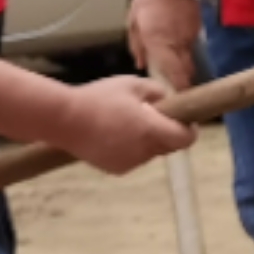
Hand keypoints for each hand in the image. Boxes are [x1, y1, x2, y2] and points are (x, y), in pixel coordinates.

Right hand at [57, 74, 195, 175]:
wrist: (64, 120)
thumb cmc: (99, 98)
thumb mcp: (132, 84)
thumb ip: (157, 92)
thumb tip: (168, 100)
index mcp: (151, 130)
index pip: (185, 139)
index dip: (189, 130)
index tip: (184, 119)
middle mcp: (144, 151)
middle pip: (169, 146)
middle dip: (167, 132)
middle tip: (152, 116)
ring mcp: (130, 163)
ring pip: (151, 153)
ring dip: (147, 141)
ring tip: (126, 123)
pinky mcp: (115, 170)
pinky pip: (133, 159)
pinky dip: (131, 149)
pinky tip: (113, 135)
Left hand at [128, 0, 203, 91]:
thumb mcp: (133, 19)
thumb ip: (136, 45)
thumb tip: (139, 63)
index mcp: (158, 43)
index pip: (173, 73)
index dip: (179, 88)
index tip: (178, 99)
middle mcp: (176, 45)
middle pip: (185, 71)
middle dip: (183, 82)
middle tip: (179, 90)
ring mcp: (188, 38)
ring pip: (188, 59)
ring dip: (184, 66)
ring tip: (177, 69)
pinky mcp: (196, 31)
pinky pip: (190, 46)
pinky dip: (185, 50)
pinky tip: (178, 44)